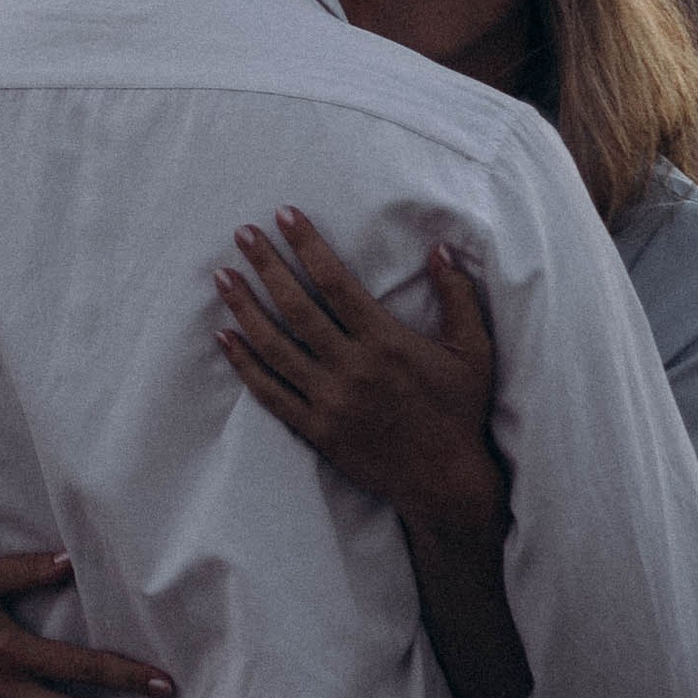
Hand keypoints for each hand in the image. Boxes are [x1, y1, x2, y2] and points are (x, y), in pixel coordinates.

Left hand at [216, 213, 496, 531]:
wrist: (445, 481)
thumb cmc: (460, 411)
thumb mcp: (474, 352)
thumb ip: (458, 297)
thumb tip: (441, 249)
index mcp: (387, 342)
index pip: (336, 283)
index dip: (308, 246)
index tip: (285, 215)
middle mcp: (353, 368)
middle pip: (297, 308)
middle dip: (266, 266)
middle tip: (242, 234)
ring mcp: (330, 401)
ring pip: (275, 347)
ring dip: (245, 308)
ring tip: (222, 276)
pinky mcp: (317, 430)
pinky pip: (270, 393)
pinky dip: (244, 364)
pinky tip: (224, 337)